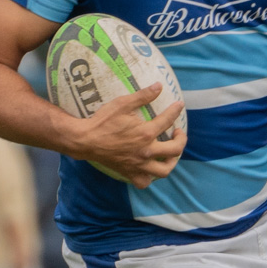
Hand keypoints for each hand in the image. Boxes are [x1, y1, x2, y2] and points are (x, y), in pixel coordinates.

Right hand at [69, 83, 186, 188]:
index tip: (179, 105)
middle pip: (175, 150)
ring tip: (170, 153)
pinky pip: (144, 182)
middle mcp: (146, 151)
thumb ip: (142, 96)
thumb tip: (159, 86)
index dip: (175, 110)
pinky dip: (150, 177)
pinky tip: (149, 168)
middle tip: (177, 132)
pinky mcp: (129, 173)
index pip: (168, 120)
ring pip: (164, 170)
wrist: (85, 140)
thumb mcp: (122, 104)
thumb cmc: (103, 121)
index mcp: (146, 133)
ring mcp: (138, 165)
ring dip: (171, 162)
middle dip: (181, 140)